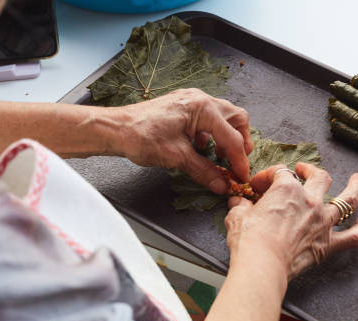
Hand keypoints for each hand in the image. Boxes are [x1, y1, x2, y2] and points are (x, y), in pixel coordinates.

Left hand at [115, 88, 251, 193]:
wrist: (116, 129)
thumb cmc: (141, 136)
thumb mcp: (177, 157)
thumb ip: (204, 171)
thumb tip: (221, 183)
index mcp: (202, 108)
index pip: (232, 138)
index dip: (239, 161)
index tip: (241, 176)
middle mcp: (200, 99)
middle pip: (236, 119)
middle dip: (239, 142)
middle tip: (237, 163)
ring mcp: (191, 100)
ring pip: (223, 117)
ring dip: (226, 137)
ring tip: (219, 158)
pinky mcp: (183, 107)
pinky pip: (207, 118)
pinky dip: (211, 134)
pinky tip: (201, 148)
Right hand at [224, 163, 357, 279]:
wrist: (262, 264)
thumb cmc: (249, 240)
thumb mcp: (237, 217)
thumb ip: (240, 207)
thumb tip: (237, 203)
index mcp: (287, 189)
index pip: (280, 173)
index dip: (267, 176)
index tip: (257, 186)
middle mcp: (310, 201)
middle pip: (319, 177)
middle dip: (311, 171)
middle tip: (304, 170)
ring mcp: (323, 222)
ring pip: (347, 199)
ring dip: (354, 188)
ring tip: (357, 180)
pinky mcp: (328, 244)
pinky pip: (354, 236)